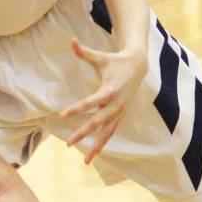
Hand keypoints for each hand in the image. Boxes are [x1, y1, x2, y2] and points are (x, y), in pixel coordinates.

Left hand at [61, 37, 147, 162]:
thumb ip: (84, 51)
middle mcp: (115, 104)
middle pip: (97, 122)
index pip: (90, 102)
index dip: (77, 109)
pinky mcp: (120, 115)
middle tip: (68, 143)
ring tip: (85, 161)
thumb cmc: (115, 61)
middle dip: (83, 133)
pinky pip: (111, 132)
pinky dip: (103, 143)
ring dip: (96, 147)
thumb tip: (71, 40)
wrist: (138, 66)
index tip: (63, 115)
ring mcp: (119, 112)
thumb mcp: (100, 56)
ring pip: (106, 133)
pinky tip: (94, 154)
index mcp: (109, 90)